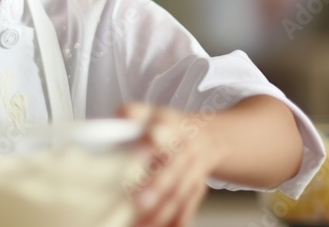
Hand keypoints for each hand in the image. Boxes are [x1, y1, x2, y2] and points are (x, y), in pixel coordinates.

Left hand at [118, 103, 222, 226]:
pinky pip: (188, 206)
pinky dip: (177, 220)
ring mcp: (194, 169)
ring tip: (141, 225)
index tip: (139, 150)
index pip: (163, 127)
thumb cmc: (166, 126)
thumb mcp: (149, 113)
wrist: (207, 136)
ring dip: (163, 211)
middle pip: (174, 167)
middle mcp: (186, 147)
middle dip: (158, 185)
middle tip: (139, 201)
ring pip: (181, 192)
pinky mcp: (197, 188)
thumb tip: (121, 117)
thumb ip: (133, 113)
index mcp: (171, 124)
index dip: (152, 139)